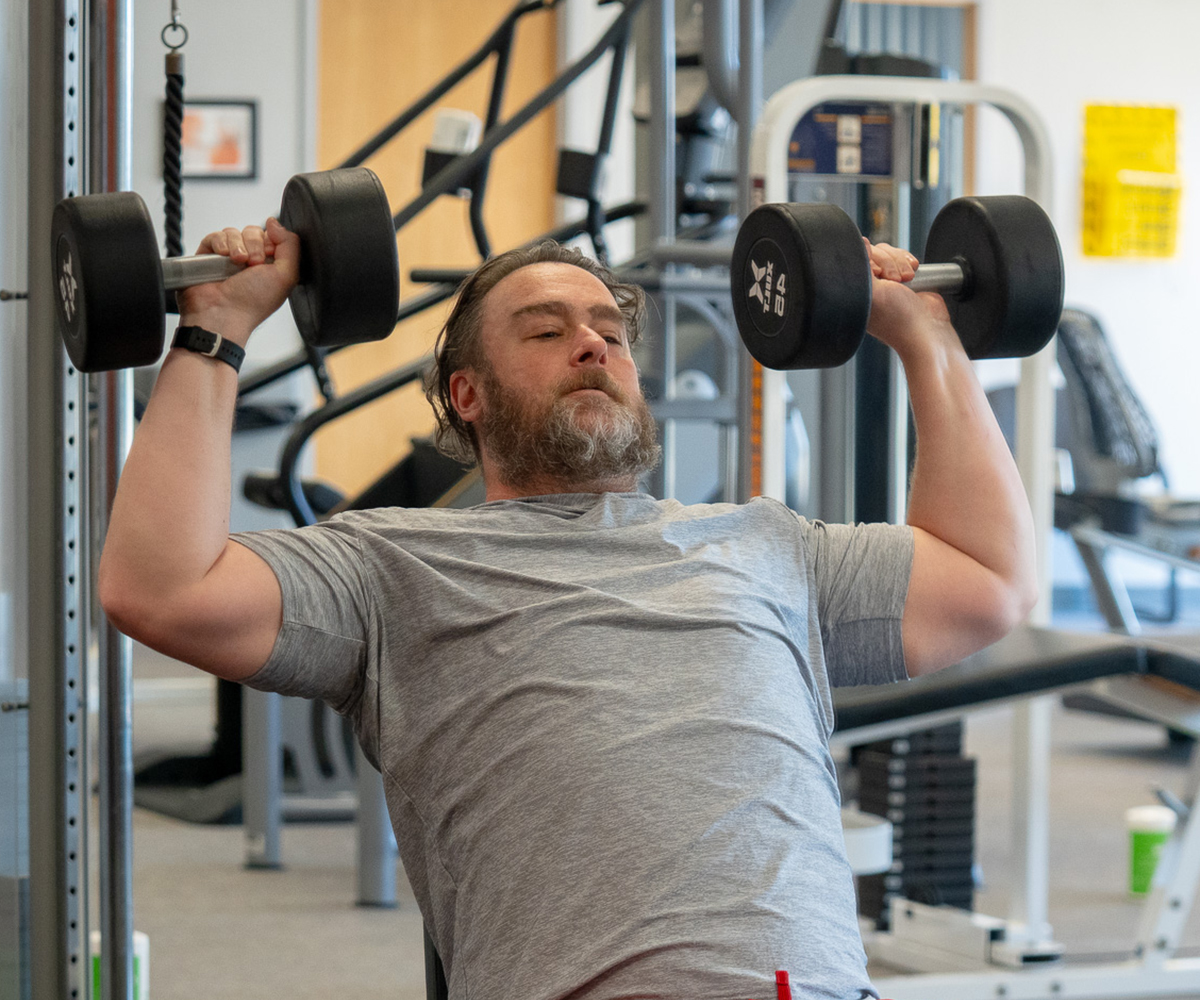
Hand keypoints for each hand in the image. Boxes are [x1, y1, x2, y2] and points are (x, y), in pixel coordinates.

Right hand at [177, 217, 300, 345]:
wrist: (223, 313)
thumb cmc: (254, 302)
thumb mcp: (286, 275)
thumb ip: (290, 245)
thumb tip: (274, 222)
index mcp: (269, 266)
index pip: (272, 237)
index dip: (271, 241)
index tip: (268, 255)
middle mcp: (249, 261)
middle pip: (253, 231)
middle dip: (254, 243)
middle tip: (252, 264)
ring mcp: (227, 259)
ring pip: (234, 232)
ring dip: (237, 244)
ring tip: (237, 262)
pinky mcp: (207, 256)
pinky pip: (215, 236)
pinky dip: (220, 242)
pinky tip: (223, 256)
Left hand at [863, 238, 958, 361]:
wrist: (927, 329)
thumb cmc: (897, 319)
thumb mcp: (873, 292)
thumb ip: (862, 267)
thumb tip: (861, 243)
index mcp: (857, 290)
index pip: (857, 259)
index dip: (870, 261)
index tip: (878, 275)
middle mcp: (870, 285)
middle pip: (874, 252)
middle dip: (888, 263)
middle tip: (895, 281)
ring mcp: (887, 281)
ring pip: (889, 252)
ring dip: (900, 263)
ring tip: (907, 280)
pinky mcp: (904, 277)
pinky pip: (902, 257)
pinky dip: (908, 261)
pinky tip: (913, 274)